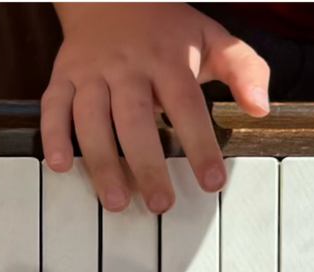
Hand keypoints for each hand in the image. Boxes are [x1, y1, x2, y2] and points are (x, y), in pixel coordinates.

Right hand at [44, 2, 269, 213]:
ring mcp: (91, 72)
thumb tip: (259, 107)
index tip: (211, 181)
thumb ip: (243, 68)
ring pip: (91, 119)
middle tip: (160, 202)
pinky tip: (61, 164)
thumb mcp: (212, 36)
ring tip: (116, 199)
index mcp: (167, 58)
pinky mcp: (63, 76)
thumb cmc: (165, 27)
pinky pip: (53, 106)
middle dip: (146, 164)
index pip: (186, 105)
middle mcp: (127, 67)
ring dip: (101, 161)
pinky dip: (53, 135)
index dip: (200, 144)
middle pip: (135, 119)